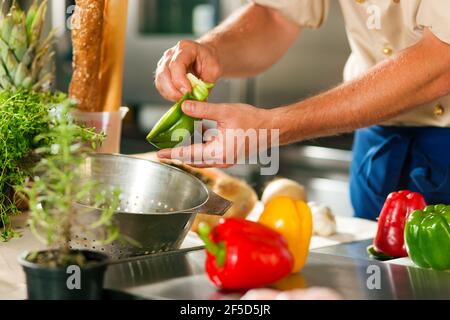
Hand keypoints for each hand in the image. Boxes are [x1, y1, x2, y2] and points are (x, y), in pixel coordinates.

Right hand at [155, 40, 221, 100]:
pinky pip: (161, 85)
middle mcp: (171, 54)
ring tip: (184, 98)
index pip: (176, 64)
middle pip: (164, 73)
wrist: (207, 56)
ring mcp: (165, 62)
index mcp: (186, 48)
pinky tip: (179, 96)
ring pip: (160, 81)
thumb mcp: (214, 70)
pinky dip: (168, 94)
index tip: (188, 92)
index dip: (180, 81)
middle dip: (173, 90)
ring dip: (170, 94)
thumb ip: (205, 84)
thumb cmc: (210, 60)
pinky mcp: (163, 72)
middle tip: (185, 99)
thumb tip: (197, 99)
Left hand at [157, 101, 273, 167]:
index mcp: (218, 152)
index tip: (160, 154)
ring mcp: (226, 159)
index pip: (189, 154)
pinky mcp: (229, 155)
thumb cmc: (253, 121)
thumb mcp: (225, 112)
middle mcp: (221, 160)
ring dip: (190, 150)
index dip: (173, 153)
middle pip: (193, 159)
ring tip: (179, 140)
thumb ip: (202, 110)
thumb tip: (184, 107)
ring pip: (201, 157)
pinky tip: (198, 133)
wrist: (273, 128)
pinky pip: (210, 154)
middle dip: (179, 153)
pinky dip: (201, 146)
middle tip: (165, 148)